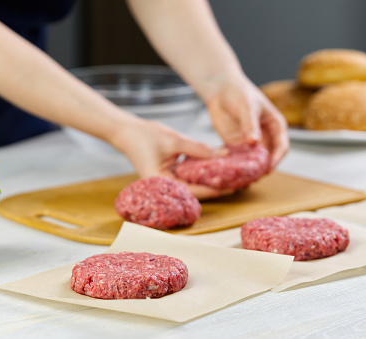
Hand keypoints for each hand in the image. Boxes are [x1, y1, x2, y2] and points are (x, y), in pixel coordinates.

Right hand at [111, 118, 233, 199]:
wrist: (126, 131)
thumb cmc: (144, 135)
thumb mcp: (174, 139)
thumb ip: (197, 148)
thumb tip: (222, 154)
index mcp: (161, 183)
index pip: (193, 190)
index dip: (214, 189)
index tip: (233, 186)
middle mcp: (165, 186)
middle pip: (196, 191)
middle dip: (216, 186)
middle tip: (239, 182)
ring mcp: (168, 180)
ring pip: (194, 184)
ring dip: (211, 179)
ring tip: (233, 176)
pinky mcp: (170, 173)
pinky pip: (189, 176)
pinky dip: (202, 172)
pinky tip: (217, 167)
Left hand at [205, 76, 288, 169]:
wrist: (220, 89)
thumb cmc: (239, 93)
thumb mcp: (247, 107)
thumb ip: (250, 124)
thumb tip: (255, 142)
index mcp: (275, 126)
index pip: (282, 147)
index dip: (277, 159)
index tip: (268, 168)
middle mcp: (265, 137)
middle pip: (268, 158)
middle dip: (262, 168)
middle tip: (253, 177)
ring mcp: (250, 143)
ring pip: (253, 161)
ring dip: (249, 170)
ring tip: (241, 179)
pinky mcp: (236, 145)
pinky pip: (238, 159)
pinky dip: (236, 167)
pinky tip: (230, 173)